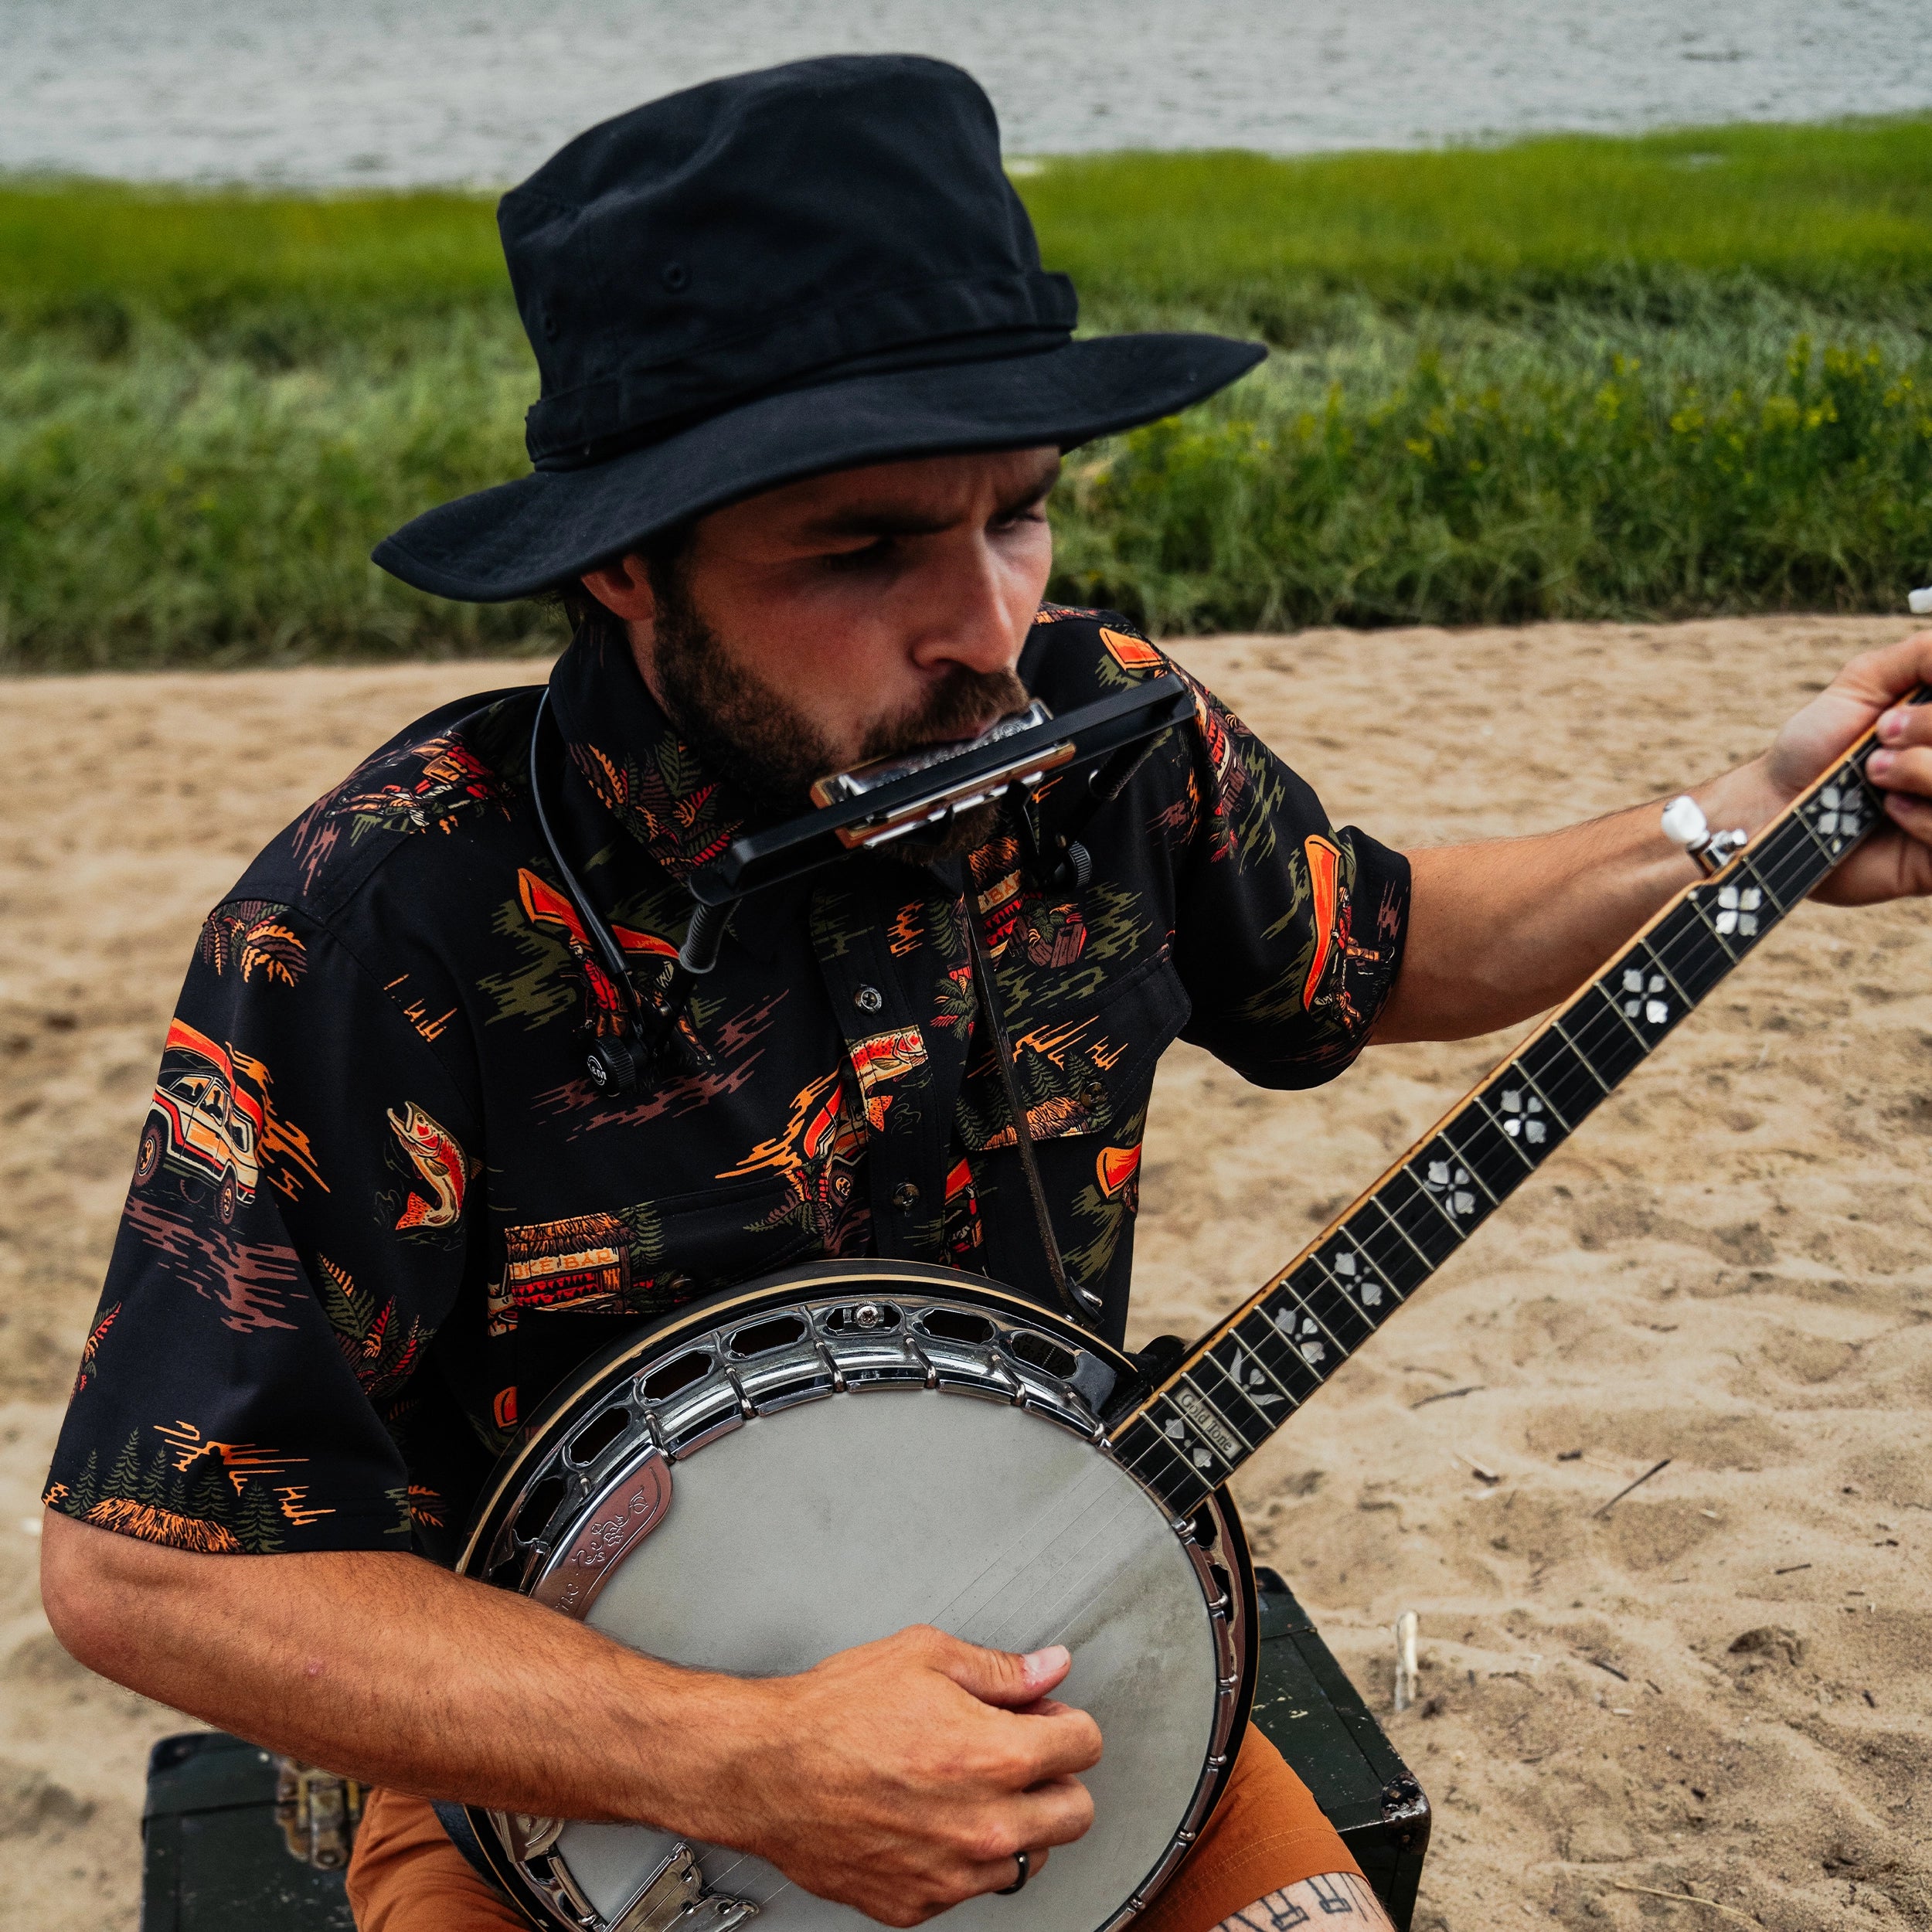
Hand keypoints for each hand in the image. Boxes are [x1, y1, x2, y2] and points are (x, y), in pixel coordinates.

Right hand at [701, 1625, 1100, 1925]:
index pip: (1086, 1746)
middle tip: (1021, 1753)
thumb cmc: (833, 1712)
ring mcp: (953, 1872)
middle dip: (1058, 1777)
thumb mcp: (924, 1656)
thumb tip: (1049, 1667)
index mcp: (994, 1755)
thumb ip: (1000, 1668)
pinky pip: (975, 1886)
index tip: (1048, 1718)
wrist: (765, 1770)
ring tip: (972, 1786)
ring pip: (1033, 1856)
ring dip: (1018, 1821)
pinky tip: (934, 1817)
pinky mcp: (918, 1903)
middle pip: (1076, 1812)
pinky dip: (967, 1855)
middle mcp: (983, 1823)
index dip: (1067, 1721)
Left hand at [1746, 631, 1931, 904]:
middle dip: (1931, 729)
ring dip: (1924, 771)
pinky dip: (1924, 817)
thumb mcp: (1868, 679)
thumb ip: (1925, 654)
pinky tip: (1890, 812)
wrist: (1775, 804)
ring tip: (1874, 773)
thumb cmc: (1821, 740)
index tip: (1895, 714)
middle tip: (1882, 736)